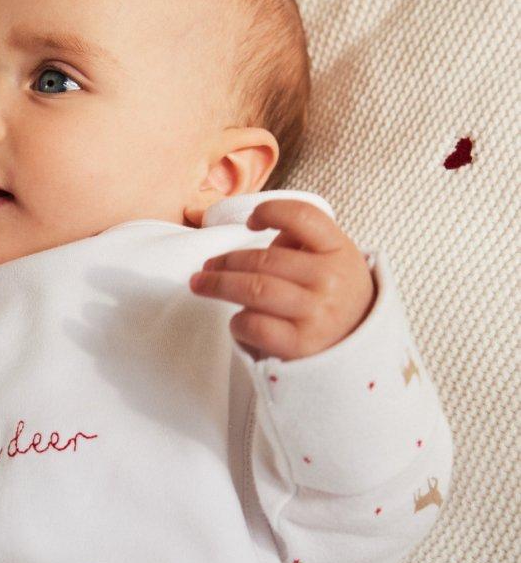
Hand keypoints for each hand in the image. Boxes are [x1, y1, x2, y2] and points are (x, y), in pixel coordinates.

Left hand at [188, 199, 375, 359]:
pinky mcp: (301, 345)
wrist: (362, 350)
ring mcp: (317, 313)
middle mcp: (331, 279)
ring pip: (254, 289)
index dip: (270, 212)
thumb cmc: (336, 298)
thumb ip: (302, 242)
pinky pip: (255, 325)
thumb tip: (255, 237)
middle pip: (264, 260)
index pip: (302, 216)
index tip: (250, 222)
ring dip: (219, 285)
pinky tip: (239, 321)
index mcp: (340, 250)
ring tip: (201, 284)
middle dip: (226, 262)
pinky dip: (238, 322)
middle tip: (206, 266)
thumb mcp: (335, 261)